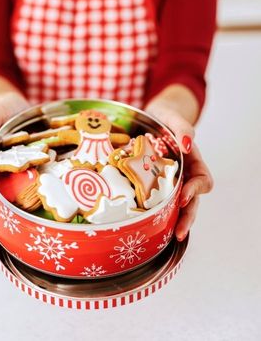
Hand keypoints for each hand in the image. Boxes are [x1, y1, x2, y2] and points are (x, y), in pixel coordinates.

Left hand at [145, 85, 213, 240]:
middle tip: (178, 232)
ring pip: (177, 205)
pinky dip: (159, 212)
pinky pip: (161, 200)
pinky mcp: (154, 183)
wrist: (150, 117)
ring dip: (175, 220)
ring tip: (168, 235)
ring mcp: (170, 180)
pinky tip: (151, 224)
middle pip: (192, 200)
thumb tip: (187, 144)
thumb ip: (182, 128)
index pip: (202, 180)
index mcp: (192, 160)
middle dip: (187, 216)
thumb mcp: (172, 117)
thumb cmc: (164, 116)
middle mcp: (183, 174)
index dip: (195, 191)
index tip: (183, 197)